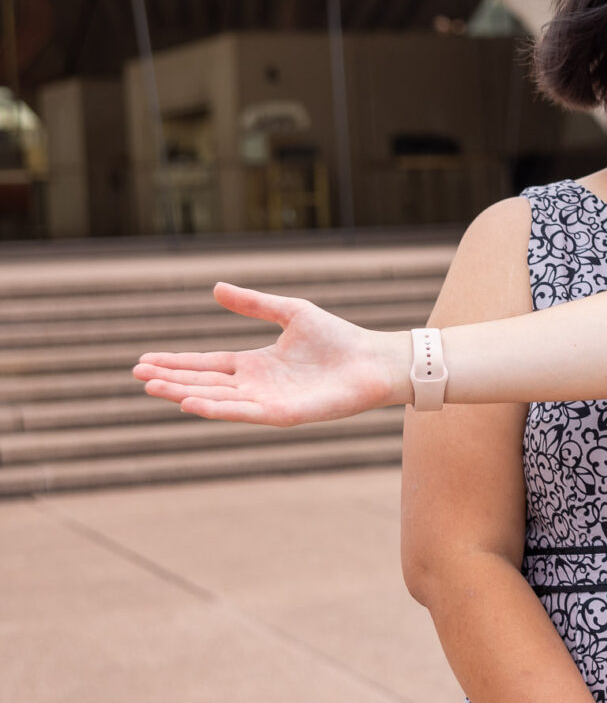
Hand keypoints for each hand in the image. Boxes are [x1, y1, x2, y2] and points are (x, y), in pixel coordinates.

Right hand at [135, 283, 407, 424]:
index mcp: (254, 363)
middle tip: (137, 376)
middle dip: (170, 380)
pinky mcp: (284, 415)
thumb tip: (216, 288)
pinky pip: (245, 413)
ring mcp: (268, 401)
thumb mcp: (290, 313)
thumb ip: (254, 304)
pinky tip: (190, 404)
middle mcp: (256, 385)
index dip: (176, 362)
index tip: (143, 361)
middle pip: (204, 383)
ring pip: (217, 400)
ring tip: (153, 389)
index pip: (206, 364)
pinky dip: (217, 410)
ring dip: (185, 395)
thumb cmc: (338, 338)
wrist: (374, 359)